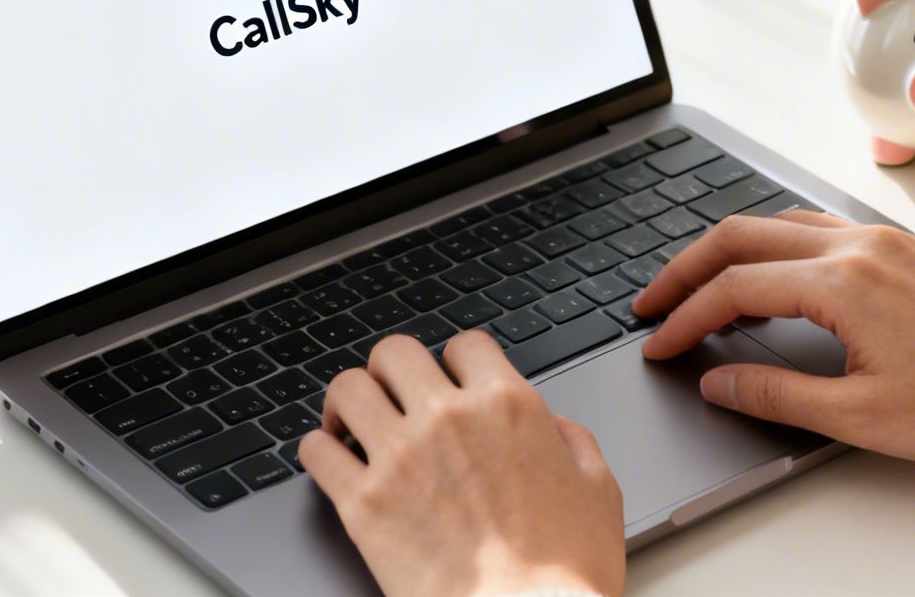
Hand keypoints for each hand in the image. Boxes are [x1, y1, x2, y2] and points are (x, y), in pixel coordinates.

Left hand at [299, 331, 624, 596]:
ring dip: (349, 402)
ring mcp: (400, 457)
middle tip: (395, 395)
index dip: (457, 362)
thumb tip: (554, 427)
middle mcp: (449, 417)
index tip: (451, 381)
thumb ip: (575, 442)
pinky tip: (332, 459)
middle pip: (394, 351)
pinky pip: (316, 450)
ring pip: (348, 388)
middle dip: (393, 371)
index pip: (464, 344)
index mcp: (508, 404)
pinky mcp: (362, 503)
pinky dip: (319, 449)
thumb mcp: (598, 490)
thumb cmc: (565, 570)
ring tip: (352, 421)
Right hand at [632, 209, 914, 480]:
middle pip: (742, 234)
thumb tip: (718, 378)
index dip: (685, 317)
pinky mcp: (901, 249)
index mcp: (843, 283)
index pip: (735, 288)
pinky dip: (772, 242)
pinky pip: (816, 225)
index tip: (659, 345)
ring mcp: (882, 240)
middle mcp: (858, 246)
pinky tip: (766, 269)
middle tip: (651, 303)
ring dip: (728, 249)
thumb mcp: (859, 417)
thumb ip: (776, 394)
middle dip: (687, 268)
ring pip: (778, 221)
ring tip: (696, 285)